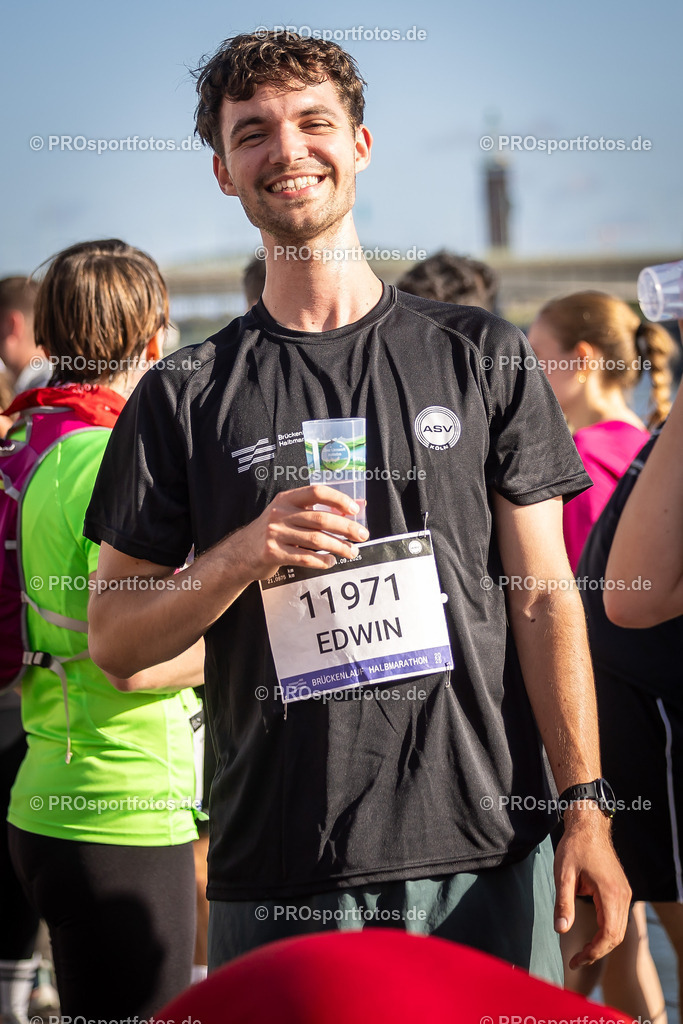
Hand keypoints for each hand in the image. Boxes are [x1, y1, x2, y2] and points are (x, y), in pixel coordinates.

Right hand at [228, 484, 368, 582]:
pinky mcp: (272, 552)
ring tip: (352, 552)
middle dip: (346, 528)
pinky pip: (304, 557)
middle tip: (363, 536)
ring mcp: (275, 533)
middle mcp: (279, 513)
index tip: (355, 510)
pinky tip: (331, 561)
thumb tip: (359, 505)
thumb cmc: (275, 531)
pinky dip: (322, 561)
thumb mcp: (292, 514)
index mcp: (286, 499)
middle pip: (321, 519)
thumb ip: (322, 509)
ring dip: (339, 547)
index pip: (316, 492)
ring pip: (316, 540)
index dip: (338, 499)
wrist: (242, 552)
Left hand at [554, 810, 630, 967]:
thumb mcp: (563, 873)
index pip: (608, 934)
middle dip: (597, 951)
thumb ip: (563, 903)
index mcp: (610, 892)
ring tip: (582, 952)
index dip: (593, 952)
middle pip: (616, 936)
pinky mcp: (621, 890)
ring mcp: (624, 892)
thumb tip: (561, 930)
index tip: (576, 960)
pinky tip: (590, 935)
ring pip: (618, 929)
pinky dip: (605, 930)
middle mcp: (622, 895)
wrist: (589, 824)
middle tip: (576, 960)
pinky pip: (617, 918)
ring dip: (602, 943)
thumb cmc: (574, 846)